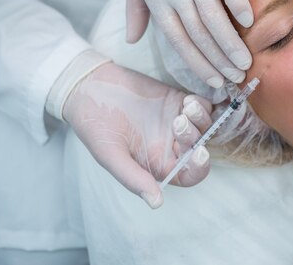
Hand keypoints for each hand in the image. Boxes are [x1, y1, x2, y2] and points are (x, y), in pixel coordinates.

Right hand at [63, 62, 212, 207]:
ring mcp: (175, 122)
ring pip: (203, 126)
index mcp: (157, 164)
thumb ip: (133, 179)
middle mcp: (170, 145)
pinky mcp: (175, 101)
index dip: (198, 168)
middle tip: (179, 122)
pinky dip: (202, 105)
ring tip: (186, 108)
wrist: (89, 89)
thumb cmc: (96, 126)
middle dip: (196, 137)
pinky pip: (201, 106)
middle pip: (199, 147)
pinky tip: (188, 100)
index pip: (188, 175)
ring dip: (201, 119)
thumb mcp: (110, 155)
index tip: (198, 154)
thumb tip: (156, 204)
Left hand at [125, 0, 252, 88]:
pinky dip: (239, 6)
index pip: (177, 41)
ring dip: (231, 44)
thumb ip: (135, 8)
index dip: (197, 65)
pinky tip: (249, 23)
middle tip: (236, 78)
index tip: (214, 82)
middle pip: (199, 35)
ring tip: (246, 61)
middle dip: (218, 61)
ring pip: (214, 18)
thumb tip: (131, 39)